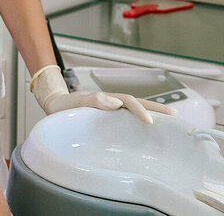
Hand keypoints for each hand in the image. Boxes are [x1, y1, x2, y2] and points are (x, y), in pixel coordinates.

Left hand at [30, 65, 176, 122]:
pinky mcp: (109, 120)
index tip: (150, 121)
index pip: (129, 102)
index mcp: (106, 99)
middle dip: (156, 108)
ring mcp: (111, 111)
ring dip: (151, 113)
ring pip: (134, 110)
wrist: (54, 107)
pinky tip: (150, 130)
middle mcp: (111, 103)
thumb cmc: (64, 106)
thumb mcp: (75, 103)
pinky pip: (127, 119)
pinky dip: (140, 121)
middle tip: (175, 116)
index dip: (140, 110)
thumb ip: (93, 100)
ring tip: (170, 121)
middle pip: (138, 104)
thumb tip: (114, 101)